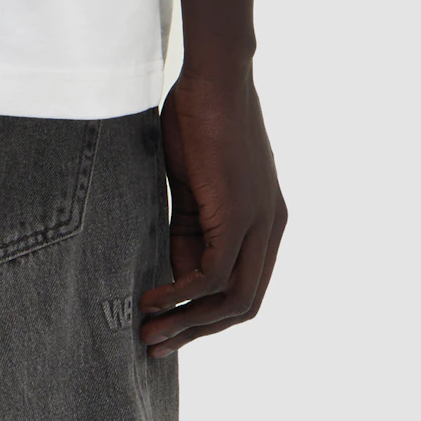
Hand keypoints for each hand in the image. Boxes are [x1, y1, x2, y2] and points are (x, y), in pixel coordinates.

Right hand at [138, 63, 285, 353]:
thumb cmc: (196, 118)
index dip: (208, 314)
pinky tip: (152, 298)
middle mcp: (272, 228)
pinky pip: (214, 274)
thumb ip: (190, 228)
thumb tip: (176, 274)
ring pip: (233, 298)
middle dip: (198, 331)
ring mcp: (261, 223)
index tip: (169, 325)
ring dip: (188, 322)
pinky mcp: (240, 214)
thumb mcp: (193, 186)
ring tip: (148, 332)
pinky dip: (182, 294)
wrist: (211, 76)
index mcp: (266, 221)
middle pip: (244, 305)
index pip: (245, 288)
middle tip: (156, 345)